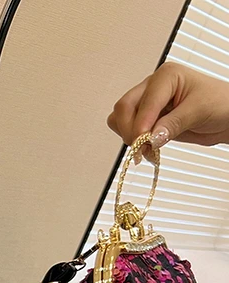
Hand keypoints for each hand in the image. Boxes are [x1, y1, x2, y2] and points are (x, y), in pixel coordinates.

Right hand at [108, 62, 228, 148]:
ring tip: (148, 149)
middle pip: (123, 108)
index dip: (139, 126)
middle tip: (143, 150)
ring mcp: (148, 104)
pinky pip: (128, 130)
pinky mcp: (148, 119)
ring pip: (120, 119)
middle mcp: (153, 87)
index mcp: (165, 77)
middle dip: (130, 131)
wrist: (228, 116)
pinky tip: (149, 148)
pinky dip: (133, 142)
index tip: (144, 145)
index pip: (141, 102)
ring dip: (129, 137)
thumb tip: (150, 139)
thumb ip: (173, 124)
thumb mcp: (199, 111)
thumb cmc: (221, 104)